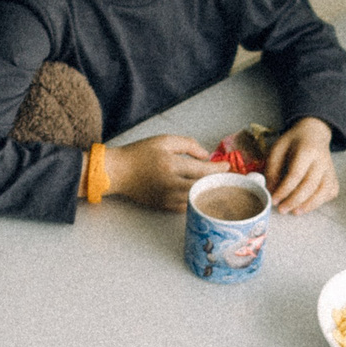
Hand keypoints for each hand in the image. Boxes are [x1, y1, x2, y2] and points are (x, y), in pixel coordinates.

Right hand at [102, 136, 220, 209]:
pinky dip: (195, 200)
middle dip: (216, 181)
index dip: (218, 169)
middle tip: (224, 176)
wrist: (118, 172)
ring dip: (207, 192)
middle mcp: (171, 184)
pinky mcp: (163, 206)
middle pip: (202, 187)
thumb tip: (206, 156)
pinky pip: (186, 207)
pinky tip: (200, 194)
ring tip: (215, 184)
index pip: (202, 170)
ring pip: (195, 199)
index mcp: (171, 165)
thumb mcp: (164, 140)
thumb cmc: (140, 153)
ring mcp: (167, 198)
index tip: (227, 166)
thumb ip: (188, 145)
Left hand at [262, 117, 339, 214]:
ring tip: (295, 212)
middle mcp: (321, 161)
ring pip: (323, 192)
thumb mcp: (277, 149)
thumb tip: (271, 190)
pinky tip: (308, 205)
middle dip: (295, 200)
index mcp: (306, 151)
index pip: (296, 174)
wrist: (314, 133)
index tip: (274, 200)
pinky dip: (320, 202)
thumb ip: (272, 169)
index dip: (284, 190)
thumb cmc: (294, 142)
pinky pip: (330, 193)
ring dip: (309, 205)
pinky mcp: (334, 177)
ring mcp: (330, 170)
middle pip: (310, 185)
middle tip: (282, 209)